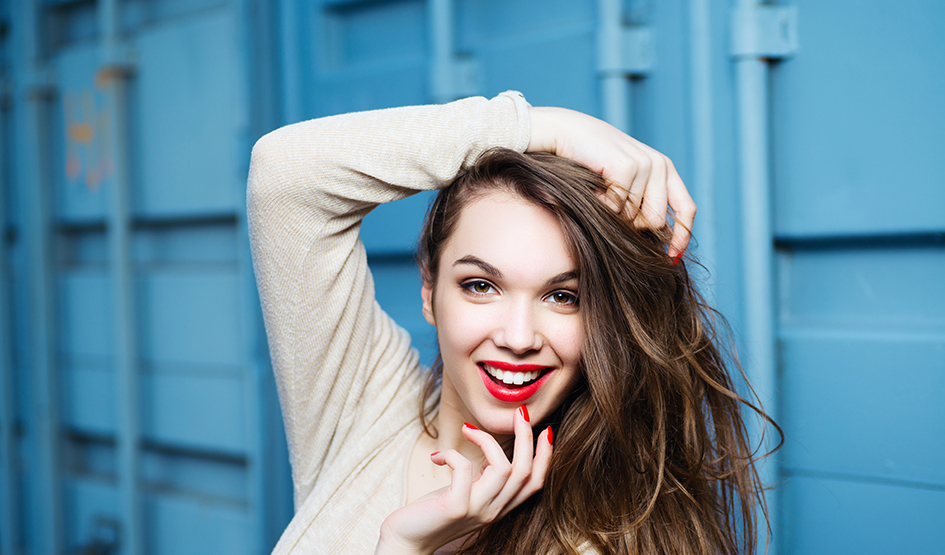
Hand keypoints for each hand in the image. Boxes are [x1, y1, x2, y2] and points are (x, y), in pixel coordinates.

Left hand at [375, 408, 550, 554]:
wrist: (406, 540)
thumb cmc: (433, 512)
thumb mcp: (467, 493)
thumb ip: (484, 479)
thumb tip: (492, 451)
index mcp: (499, 506)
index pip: (535, 483)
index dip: (545, 456)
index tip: (545, 430)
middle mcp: (493, 511)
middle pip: (525, 472)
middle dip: (526, 438)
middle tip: (519, 413)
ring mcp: (476, 510)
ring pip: (503, 468)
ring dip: (488, 439)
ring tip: (467, 428)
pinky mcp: (455, 506)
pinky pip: (464, 469)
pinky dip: (452, 453)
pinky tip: (437, 455)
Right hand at [527, 106, 695, 256]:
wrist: (567, 133)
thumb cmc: (594, 162)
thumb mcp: (626, 182)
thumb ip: (644, 202)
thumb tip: (658, 243)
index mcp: (665, 169)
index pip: (686, 208)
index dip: (681, 236)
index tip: (672, 257)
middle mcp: (660, 165)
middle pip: (655, 221)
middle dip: (633, 225)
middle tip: (613, 207)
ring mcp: (645, 164)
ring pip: (635, 217)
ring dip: (614, 213)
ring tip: (603, 192)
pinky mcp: (627, 166)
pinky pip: (617, 207)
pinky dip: (602, 205)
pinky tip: (594, 186)